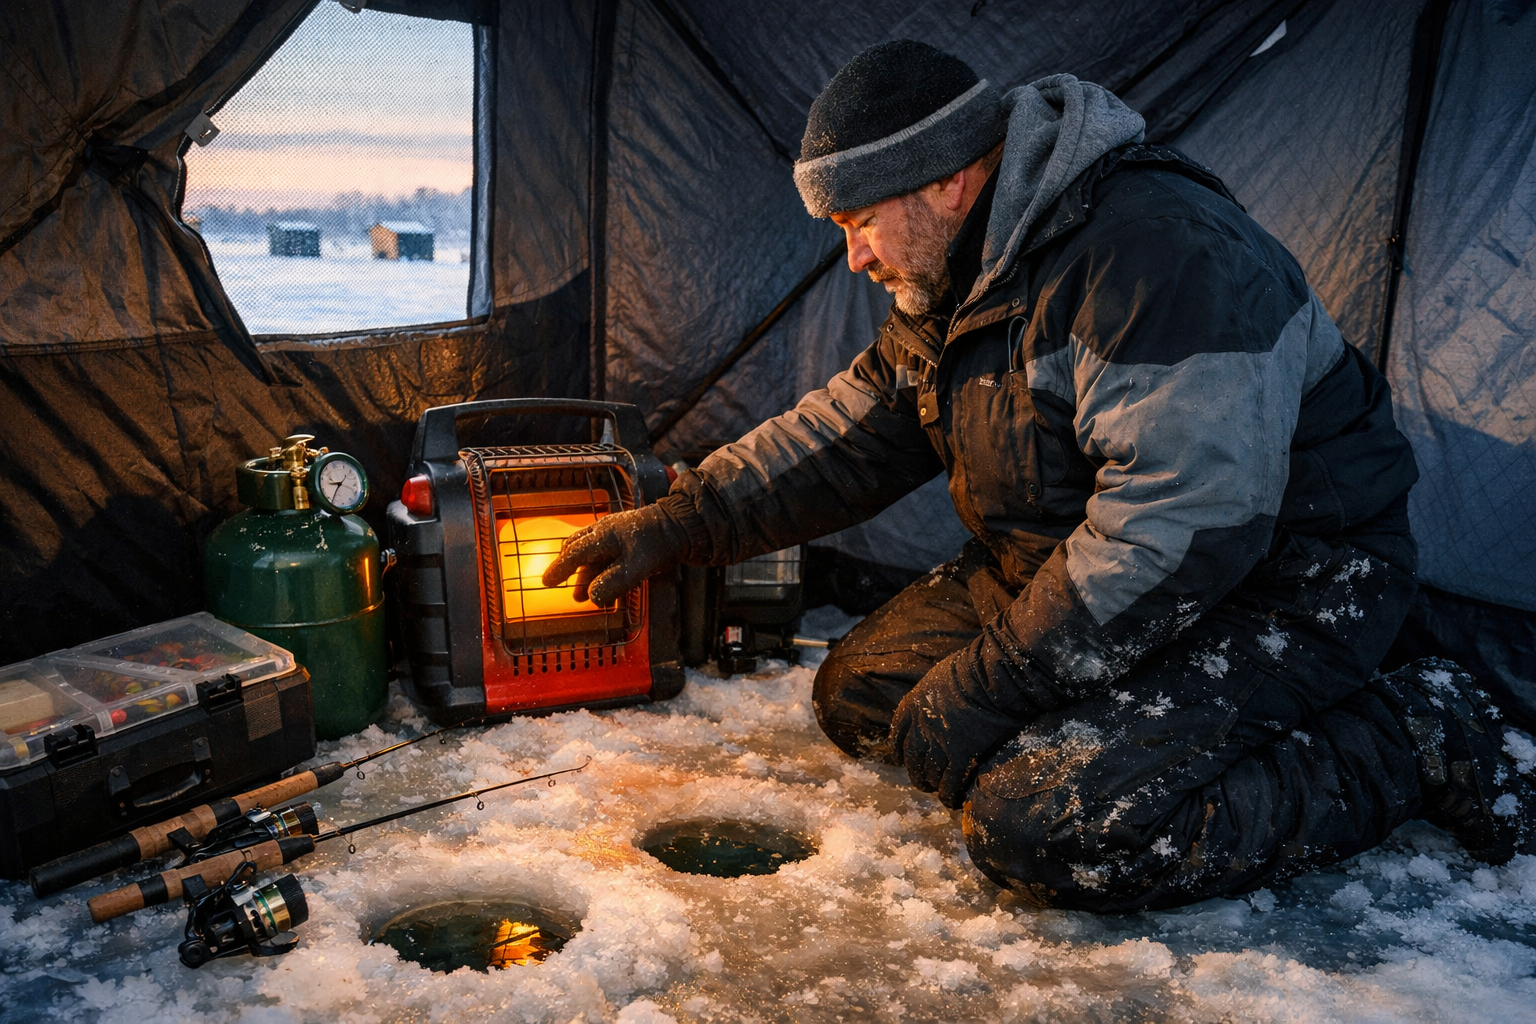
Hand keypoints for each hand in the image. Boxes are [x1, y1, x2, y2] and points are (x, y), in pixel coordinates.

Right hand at [541, 500, 692, 605]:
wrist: (684, 526)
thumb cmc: (659, 543)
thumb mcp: (635, 567)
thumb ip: (612, 583)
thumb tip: (591, 597)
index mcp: (603, 534)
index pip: (574, 553)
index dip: (559, 569)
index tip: (547, 582)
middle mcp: (606, 531)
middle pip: (579, 550)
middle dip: (571, 571)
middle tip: (566, 588)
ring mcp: (618, 534)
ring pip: (594, 555)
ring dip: (588, 576)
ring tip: (585, 596)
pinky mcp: (630, 540)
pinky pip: (608, 557)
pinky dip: (603, 573)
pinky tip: (607, 589)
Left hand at [891, 649, 1023, 808]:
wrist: (991, 677)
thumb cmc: (971, 669)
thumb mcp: (937, 679)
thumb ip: (931, 698)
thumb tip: (938, 704)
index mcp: (911, 707)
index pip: (897, 736)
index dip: (901, 752)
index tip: (906, 758)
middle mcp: (920, 729)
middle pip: (912, 760)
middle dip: (916, 774)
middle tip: (924, 781)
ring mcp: (939, 744)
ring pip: (929, 775)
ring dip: (933, 785)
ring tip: (939, 791)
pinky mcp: (961, 756)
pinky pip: (950, 783)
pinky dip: (949, 795)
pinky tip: (952, 800)